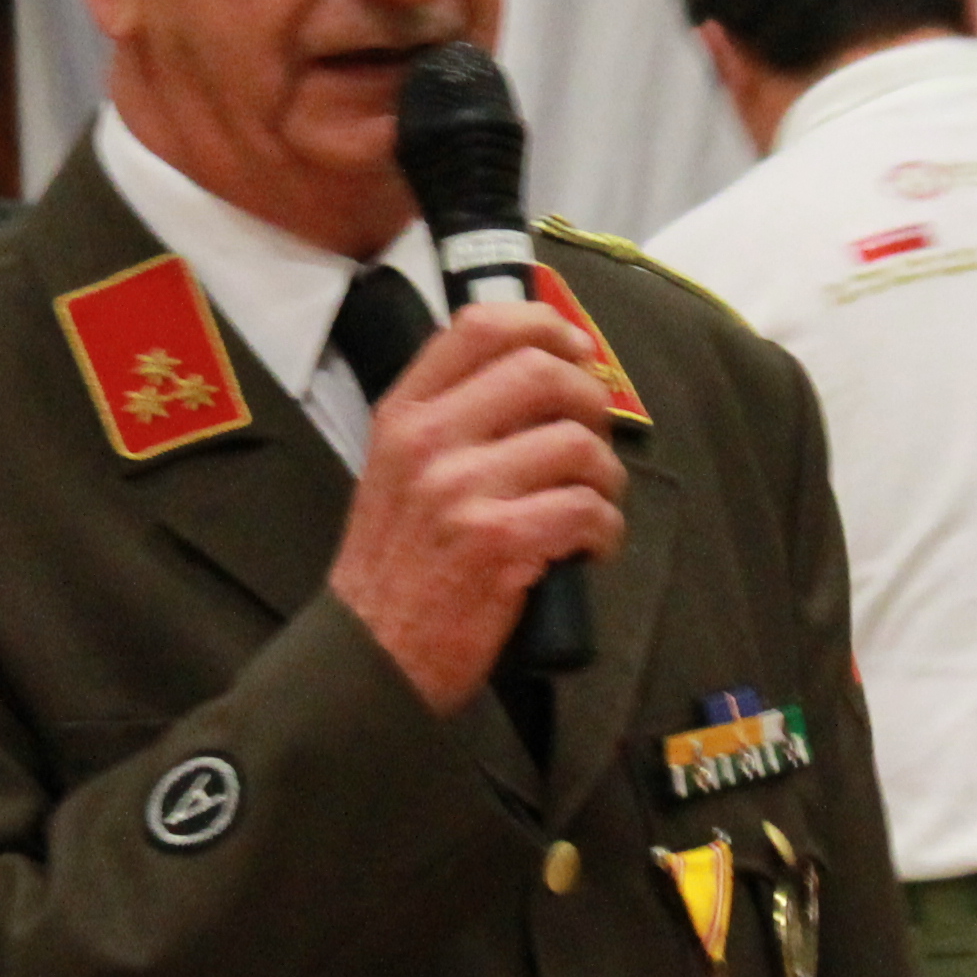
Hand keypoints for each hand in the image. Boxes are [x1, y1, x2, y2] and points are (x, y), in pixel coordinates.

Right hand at [325, 300, 627, 713]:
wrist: (370, 652)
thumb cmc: (396, 561)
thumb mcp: (395, 468)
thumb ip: (449, 415)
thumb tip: (538, 368)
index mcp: (403, 413)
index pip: (480, 326)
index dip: (544, 325)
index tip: (576, 350)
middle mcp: (427, 440)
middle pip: (542, 372)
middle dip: (589, 402)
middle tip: (592, 440)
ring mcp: (461, 490)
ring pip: (576, 443)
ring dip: (605, 475)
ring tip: (592, 503)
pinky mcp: (498, 543)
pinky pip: (587, 509)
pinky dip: (606, 530)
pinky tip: (590, 547)